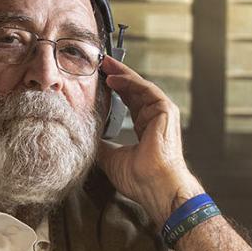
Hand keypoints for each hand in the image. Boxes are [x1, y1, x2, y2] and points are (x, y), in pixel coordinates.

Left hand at [96, 56, 203, 222]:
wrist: (156, 186)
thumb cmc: (140, 179)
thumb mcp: (113, 158)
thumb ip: (103, 146)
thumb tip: (86, 139)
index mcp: (146, 129)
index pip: (130, 103)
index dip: (116, 91)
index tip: (101, 81)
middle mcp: (155, 119)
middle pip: (134, 91)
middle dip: (118, 76)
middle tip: (101, 64)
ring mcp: (162, 114)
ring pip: (139, 87)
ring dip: (122, 75)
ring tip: (105, 65)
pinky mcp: (165, 111)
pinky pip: (146, 89)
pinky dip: (130, 82)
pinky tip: (114, 78)